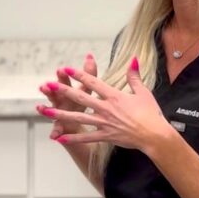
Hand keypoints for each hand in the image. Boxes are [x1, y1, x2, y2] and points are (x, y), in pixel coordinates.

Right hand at [37, 53, 98, 138]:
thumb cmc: (82, 102)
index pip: (65, 81)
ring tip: (40, 108)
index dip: (62, 76)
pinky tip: (53, 136)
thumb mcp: (87, 88)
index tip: (60, 69)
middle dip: (49, 90)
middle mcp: (60, 100)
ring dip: (45, 109)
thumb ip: (88, 73)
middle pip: (54, 93)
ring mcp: (58, 113)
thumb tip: (90, 54)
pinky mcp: (60, 126)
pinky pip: (57, 129)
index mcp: (68, 90)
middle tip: (44, 86)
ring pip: (50, 110)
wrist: (80, 123)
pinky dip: (55, 132)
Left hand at [37, 57, 174, 152]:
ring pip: (78, 117)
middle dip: (62, 91)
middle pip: (80, 97)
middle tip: (47, 85)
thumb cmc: (151, 113)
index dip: (79, 74)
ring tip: (44, 111)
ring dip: (59, 114)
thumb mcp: (143, 92)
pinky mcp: (105, 135)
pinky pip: (86, 137)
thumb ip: (134, 76)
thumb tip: (134, 59)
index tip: (66, 69)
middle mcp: (106, 108)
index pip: (93, 82)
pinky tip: (59, 138)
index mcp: (114, 96)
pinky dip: (72, 138)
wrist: (154, 135)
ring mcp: (104, 122)